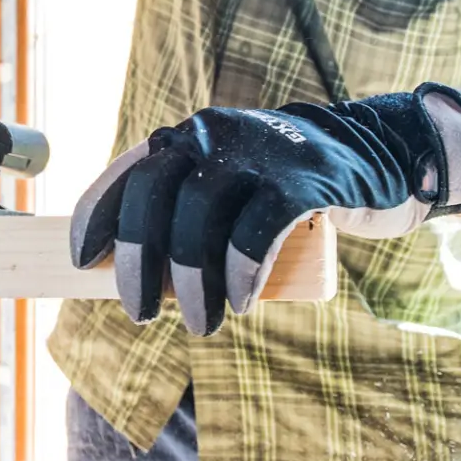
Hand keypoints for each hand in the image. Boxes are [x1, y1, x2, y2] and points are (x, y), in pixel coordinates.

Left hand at [69, 85, 460, 335]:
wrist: (376, 155)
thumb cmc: (285, 188)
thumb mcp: (230, 188)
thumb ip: (186, 215)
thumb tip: (130, 277)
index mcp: (188, 139)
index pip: (127, 173)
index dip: (96, 216)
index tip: (84, 262)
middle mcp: (214, 136)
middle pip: (154, 196)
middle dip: (138, 262)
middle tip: (141, 315)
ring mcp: (259, 152)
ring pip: (201, 218)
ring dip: (193, 282)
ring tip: (202, 323)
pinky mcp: (303, 178)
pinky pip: (256, 228)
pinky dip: (242, 272)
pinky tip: (243, 302)